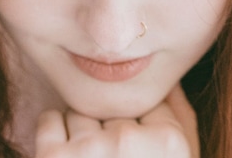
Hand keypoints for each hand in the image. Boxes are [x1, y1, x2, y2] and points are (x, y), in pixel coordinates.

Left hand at [34, 84, 199, 157]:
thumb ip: (180, 120)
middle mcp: (130, 141)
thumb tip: (168, 80)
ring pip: (82, 110)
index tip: (136, 153)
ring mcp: (90, 151)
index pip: (148, 101)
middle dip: (110, 131)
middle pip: (114, 107)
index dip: (139, 126)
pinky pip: (50, 118)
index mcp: (169, 145)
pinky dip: (53, 134)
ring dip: (82, 133)